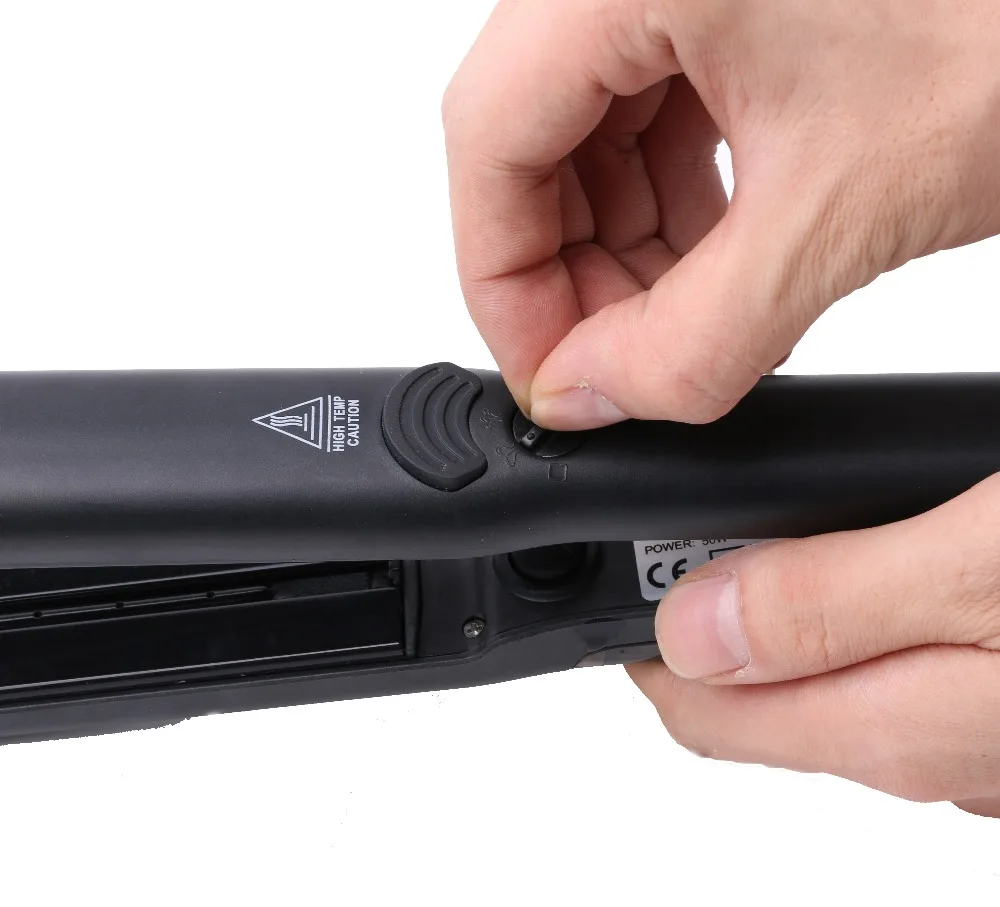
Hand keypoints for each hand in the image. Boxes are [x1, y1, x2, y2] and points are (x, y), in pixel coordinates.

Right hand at [443, 0, 999, 424]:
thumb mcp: (840, 215)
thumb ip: (693, 337)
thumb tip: (587, 398)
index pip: (488, 139)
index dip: (501, 280)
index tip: (548, 368)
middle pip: (527, 135)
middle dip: (568, 269)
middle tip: (617, 359)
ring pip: (583, 126)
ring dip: (622, 238)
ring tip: (682, 313)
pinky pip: (646, 101)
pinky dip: (668, 192)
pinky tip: (719, 246)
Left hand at [625, 475, 999, 815]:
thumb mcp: (971, 570)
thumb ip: (828, 604)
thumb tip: (689, 627)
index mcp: (889, 727)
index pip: (701, 711)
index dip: (647, 635)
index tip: (633, 557)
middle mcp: (921, 747)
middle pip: (754, 698)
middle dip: (702, 617)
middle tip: (688, 525)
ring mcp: (967, 729)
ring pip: (822, 680)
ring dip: (775, 611)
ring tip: (763, 524)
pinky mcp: (997, 695)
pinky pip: (885, 664)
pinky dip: (845, 611)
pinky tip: (862, 546)